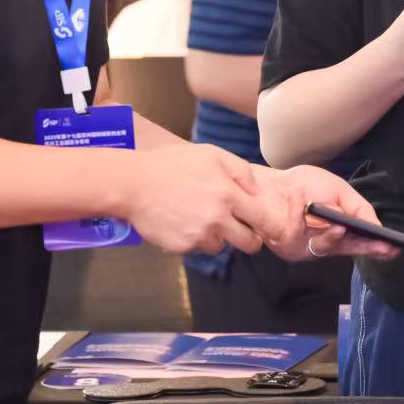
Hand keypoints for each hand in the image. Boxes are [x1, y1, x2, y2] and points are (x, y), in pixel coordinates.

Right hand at [120, 142, 288, 254]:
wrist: (133, 184)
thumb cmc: (172, 165)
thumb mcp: (211, 155)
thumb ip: (241, 171)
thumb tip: (258, 191)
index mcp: (228, 195)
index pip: (262, 220)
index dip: (269, 226)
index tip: (269, 228)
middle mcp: (217, 219)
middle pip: (248, 243)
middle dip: (249, 238)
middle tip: (241, 228)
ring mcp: (199, 236)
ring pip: (222, 246)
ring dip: (219, 236)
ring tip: (202, 216)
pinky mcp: (183, 247)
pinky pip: (199, 248)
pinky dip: (196, 239)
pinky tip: (185, 221)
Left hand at [260, 164, 398, 261]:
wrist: (269, 181)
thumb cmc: (304, 185)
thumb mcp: (338, 190)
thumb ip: (357, 207)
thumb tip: (376, 225)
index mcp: (337, 233)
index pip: (359, 243)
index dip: (376, 247)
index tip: (393, 247)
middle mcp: (322, 244)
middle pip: (346, 250)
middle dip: (364, 248)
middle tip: (381, 246)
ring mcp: (303, 246)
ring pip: (323, 246)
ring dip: (332, 234)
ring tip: (340, 225)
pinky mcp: (284, 241)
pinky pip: (295, 229)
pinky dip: (298, 210)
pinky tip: (299, 195)